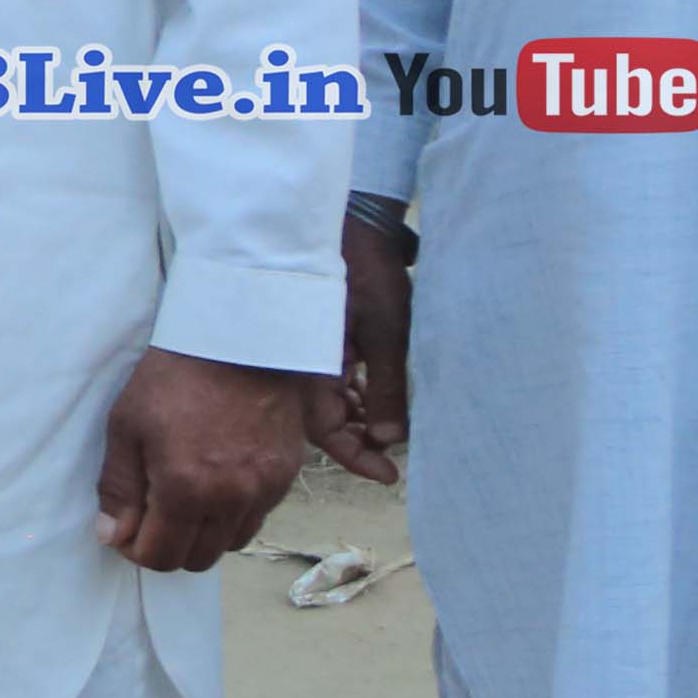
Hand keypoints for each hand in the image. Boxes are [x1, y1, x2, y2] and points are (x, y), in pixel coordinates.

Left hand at [96, 349, 312, 570]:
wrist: (238, 343)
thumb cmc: (173, 379)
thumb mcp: (126, 426)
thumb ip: (118, 488)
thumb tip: (111, 537)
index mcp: (185, 489)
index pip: (160, 557)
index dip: (135, 551)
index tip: (125, 531)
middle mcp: (230, 500)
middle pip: (196, 560)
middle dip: (167, 548)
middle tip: (151, 518)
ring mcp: (263, 491)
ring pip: (229, 544)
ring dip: (201, 536)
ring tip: (183, 501)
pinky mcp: (286, 478)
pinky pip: (255, 518)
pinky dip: (231, 517)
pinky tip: (215, 486)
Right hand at [312, 211, 414, 484]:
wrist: (351, 222)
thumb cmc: (366, 273)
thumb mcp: (387, 333)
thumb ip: (388, 388)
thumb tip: (391, 440)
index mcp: (312, 367)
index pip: (329, 432)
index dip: (358, 458)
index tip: (390, 474)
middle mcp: (305, 365)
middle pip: (326, 421)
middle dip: (359, 441)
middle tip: (392, 452)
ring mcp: (311, 350)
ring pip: (332, 401)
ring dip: (360, 418)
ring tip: (391, 427)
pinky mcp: (322, 336)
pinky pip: (334, 378)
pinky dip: (356, 393)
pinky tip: (377, 395)